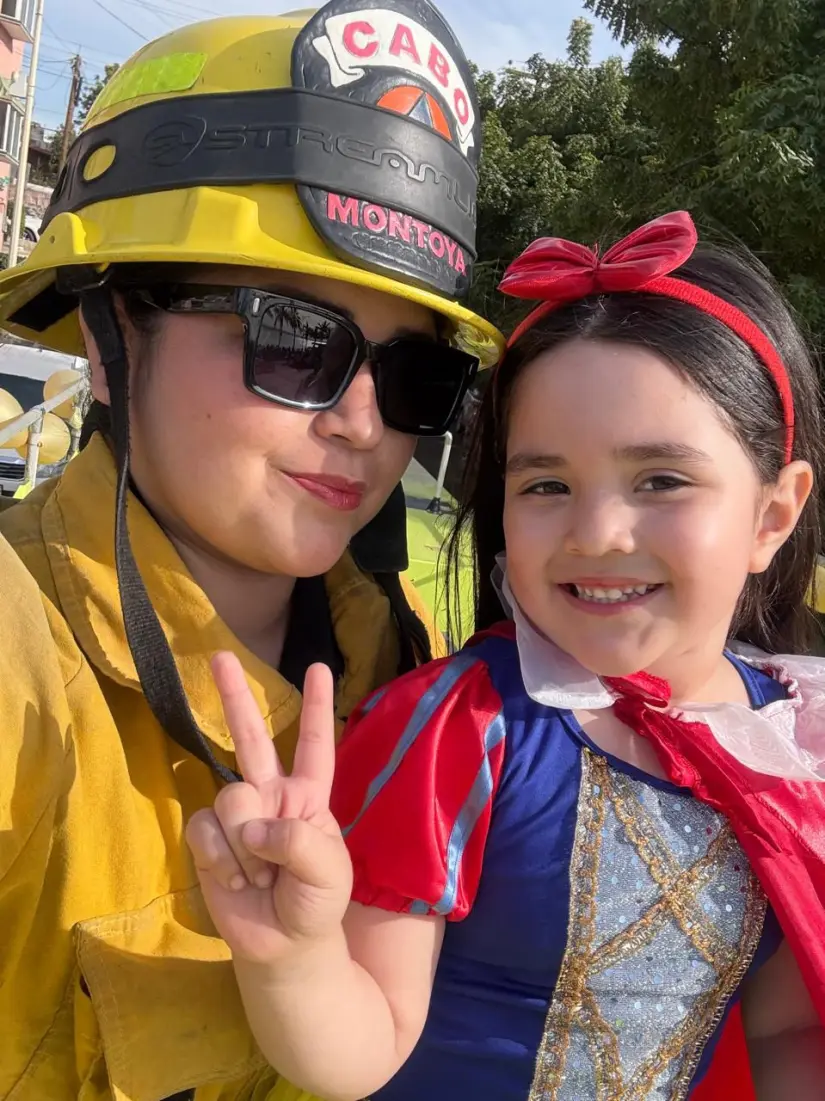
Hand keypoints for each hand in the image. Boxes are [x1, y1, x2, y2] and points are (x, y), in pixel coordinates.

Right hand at [186, 653, 352, 965]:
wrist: (284, 947)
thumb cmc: (316, 903)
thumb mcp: (329, 873)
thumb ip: (299, 842)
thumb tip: (253, 827)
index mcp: (308, 795)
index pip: (314, 744)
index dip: (318, 707)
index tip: (319, 667)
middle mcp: (271, 795)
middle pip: (251, 738)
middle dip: (234, 696)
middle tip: (219, 656)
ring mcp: (237, 815)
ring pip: (231, 798)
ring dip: (246, 846)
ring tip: (261, 877)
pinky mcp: (208, 839)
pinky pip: (205, 830)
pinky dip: (222, 860)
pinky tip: (237, 882)